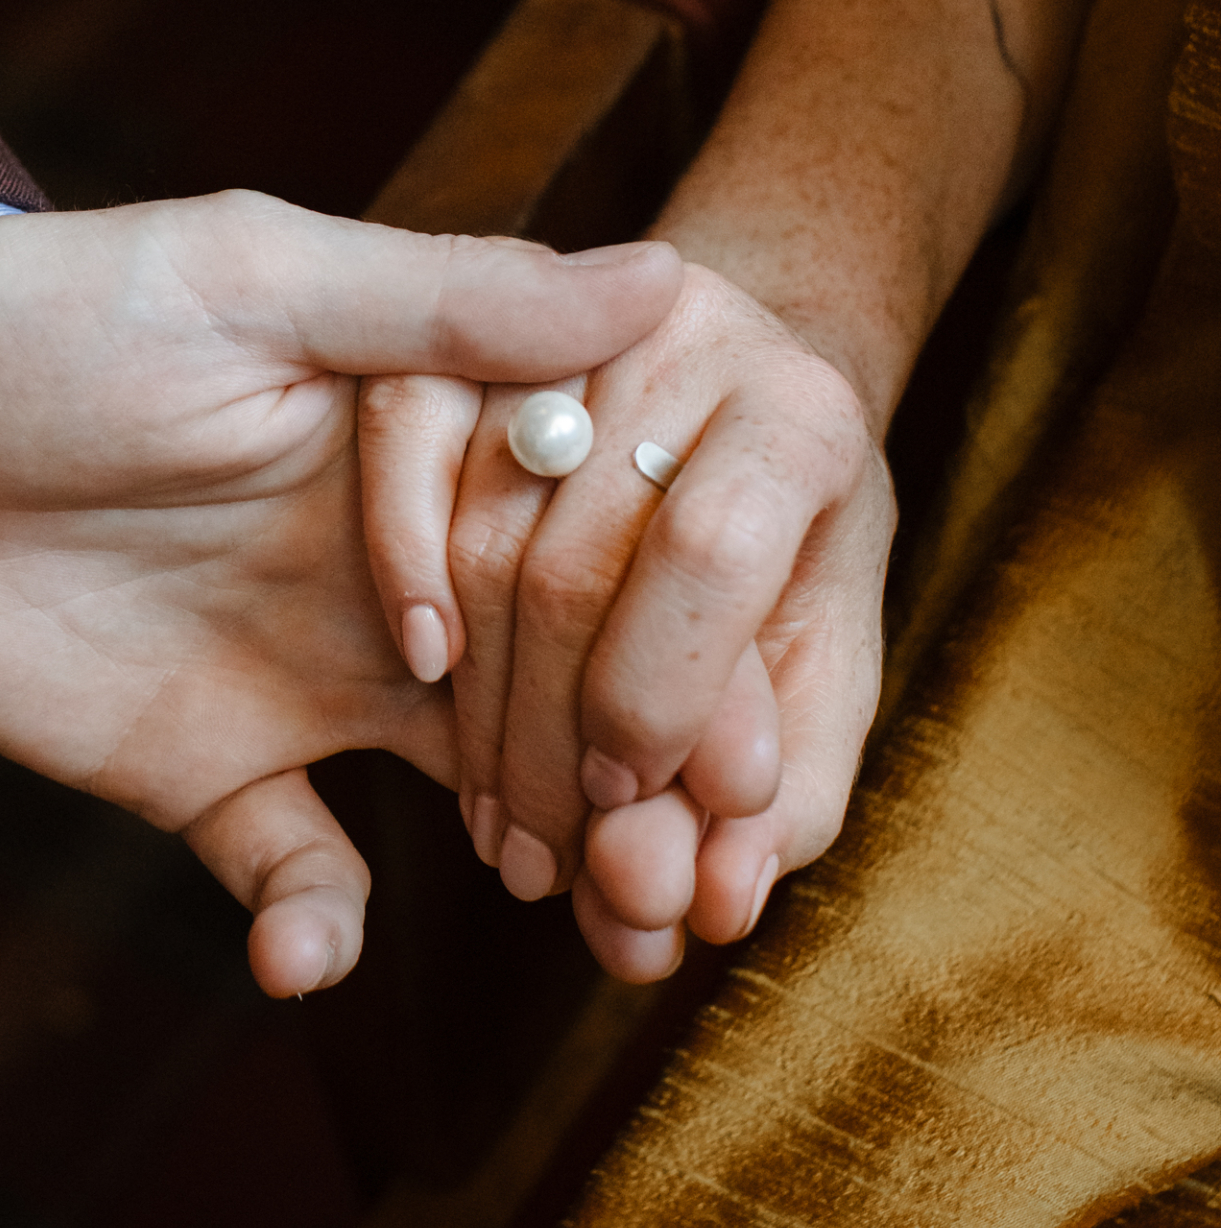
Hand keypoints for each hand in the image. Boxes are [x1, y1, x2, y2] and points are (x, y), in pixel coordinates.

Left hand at [0, 194, 679, 997]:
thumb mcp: (245, 280)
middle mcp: (391, 563)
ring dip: (538, 861)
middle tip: (693, 870)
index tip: (751, 722)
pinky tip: (307, 947)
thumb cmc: (33, 313)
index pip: (594, 545)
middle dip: (636, 778)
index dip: (674, 633)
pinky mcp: (202, 768)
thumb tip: (660, 281)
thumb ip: (443, 304)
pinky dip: (319, 923)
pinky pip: (298, 868)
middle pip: (560, 684)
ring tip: (592, 933)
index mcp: (423, 442)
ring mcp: (301, 671)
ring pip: (474, 790)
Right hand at [361, 261, 891, 979]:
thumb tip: (713, 907)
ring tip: (505, 824)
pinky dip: (404, 565)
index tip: (632, 798)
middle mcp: (689, 335)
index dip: (659, 691)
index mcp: (805, 414)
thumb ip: (786, 793)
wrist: (734, 396)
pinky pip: (405, 443)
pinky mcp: (475, 321)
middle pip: (577, 560)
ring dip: (481, 706)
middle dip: (550, 744)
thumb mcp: (822, 667)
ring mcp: (570, 322)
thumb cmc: (791, 555)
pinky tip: (433, 674)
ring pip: (482, 528)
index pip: (711, 550)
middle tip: (549, 864)